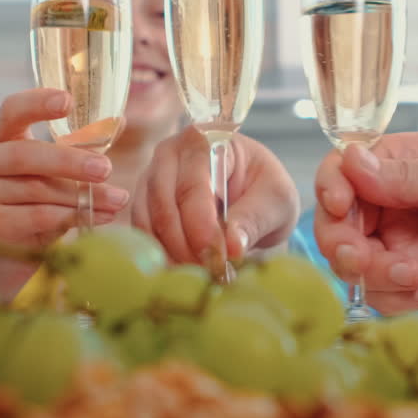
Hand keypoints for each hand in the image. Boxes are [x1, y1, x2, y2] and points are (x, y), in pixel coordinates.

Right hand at [0, 88, 129, 248]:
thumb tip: (117, 122)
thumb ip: (81, 139)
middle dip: (69, 162)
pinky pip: (38, 218)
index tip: (68, 101)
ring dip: (82, 196)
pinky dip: (73, 217)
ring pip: (36, 191)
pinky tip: (101, 215)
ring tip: (117, 198)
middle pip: (24, 155)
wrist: (15, 232)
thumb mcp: (55, 156)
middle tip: (106, 168)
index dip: (37, 104)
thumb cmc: (39, 182)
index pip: (12, 110)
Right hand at [133, 126, 299, 264]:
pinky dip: (161, 257)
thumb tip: (232, 247)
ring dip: (172, 254)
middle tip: (212, 273)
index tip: (219, 257)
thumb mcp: (277, 201)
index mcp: (207, 140)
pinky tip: (185, 272)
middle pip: (164, 204)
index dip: (202, 226)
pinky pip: (141, 234)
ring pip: (148, 221)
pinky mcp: (143, 205)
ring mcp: (151, 178)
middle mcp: (170, 153)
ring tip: (202, 276)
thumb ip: (255, 219)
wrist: (255, 200)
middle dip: (186, 245)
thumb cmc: (266, 191)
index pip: (194, 185)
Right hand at [313, 132, 417, 312]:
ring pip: (353, 263)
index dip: (331, 188)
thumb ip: (408, 176)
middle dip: (342, 241)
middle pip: (336, 222)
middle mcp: (395, 204)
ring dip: (371, 273)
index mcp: (402, 163)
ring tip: (412, 274)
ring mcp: (404, 245)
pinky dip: (395, 295)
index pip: (343, 170)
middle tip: (362, 256)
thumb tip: (350, 160)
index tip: (339, 204)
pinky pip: (382, 295)